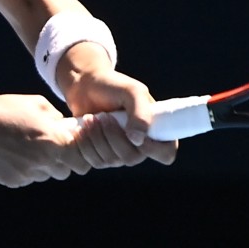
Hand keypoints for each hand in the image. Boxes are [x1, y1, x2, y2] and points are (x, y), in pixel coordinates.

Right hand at [0, 94, 91, 186]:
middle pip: (67, 171)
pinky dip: (27, 168)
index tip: (73, 144)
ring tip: (27, 146)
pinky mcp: (15, 182)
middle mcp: (44, 161)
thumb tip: (67, 127)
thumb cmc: (2, 110)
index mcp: (52, 140)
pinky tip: (14, 153)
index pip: (82, 158)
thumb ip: (56, 116)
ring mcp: (29, 174)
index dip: (80, 152)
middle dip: (63, 160)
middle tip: (50, 144)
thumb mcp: (34, 102)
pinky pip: (30, 178)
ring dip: (45, 164)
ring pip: (48, 175)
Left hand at [59, 42, 177, 165]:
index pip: (166, 153)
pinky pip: (95, 162)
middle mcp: (140, 146)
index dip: (152, 149)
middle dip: (112, 135)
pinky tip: (82, 128)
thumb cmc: (113, 86)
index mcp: (155, 130)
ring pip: (111, 160)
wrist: (85, 86)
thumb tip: (138, 141)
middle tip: (103, 116)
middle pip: (131, 158)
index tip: (134, 133)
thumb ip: (140, 112)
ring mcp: (121, 154)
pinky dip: (85, 144)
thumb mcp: (131, 91)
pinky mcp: (102, 156)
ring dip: (96, 137)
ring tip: (90, 118)